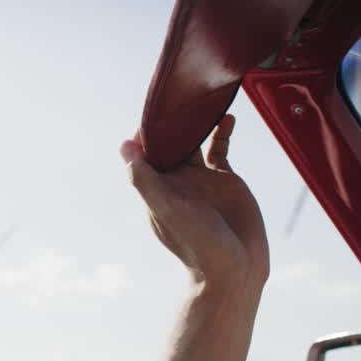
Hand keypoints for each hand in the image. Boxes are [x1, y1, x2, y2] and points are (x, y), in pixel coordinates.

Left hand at [120, 115, 268, 287]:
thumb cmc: (198, 245)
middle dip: (171, 119)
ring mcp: (201, 180)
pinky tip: (227, 117)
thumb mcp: (167, 210)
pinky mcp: (226, 181)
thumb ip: (145, 180)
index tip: (154, 106)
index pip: (144, 151)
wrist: (236, 269)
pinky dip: (222, 131)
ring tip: (201, 98)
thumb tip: (125, 147)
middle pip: (169, 141)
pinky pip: (220, 149)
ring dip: (195, 121)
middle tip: (179, 91)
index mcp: (157, 187)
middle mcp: (177, 181)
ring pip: (194, 141)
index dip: (146, 129)